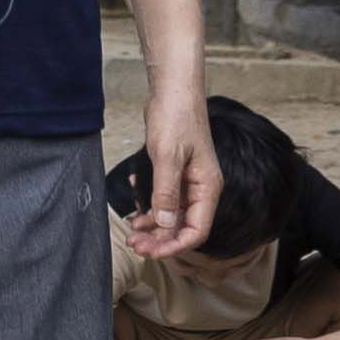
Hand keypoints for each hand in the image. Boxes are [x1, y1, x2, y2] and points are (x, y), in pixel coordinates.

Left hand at [118, 101, 221, 261]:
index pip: (197, 231)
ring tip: (131, 230)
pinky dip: (150, 206)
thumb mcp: (167, 156)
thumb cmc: (176, 117)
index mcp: (207, 187)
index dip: (174, 246)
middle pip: (183, 226)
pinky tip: (134, 205)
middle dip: (159, 238)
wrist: (173, 89)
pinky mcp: (176, 172)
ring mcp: (189, 181)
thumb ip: (166, 192)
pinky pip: (165, 198)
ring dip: (153, 225)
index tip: (150, 251)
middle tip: (134, 243)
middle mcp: (201, 188)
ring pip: (172, 215)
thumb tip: (165, 225)